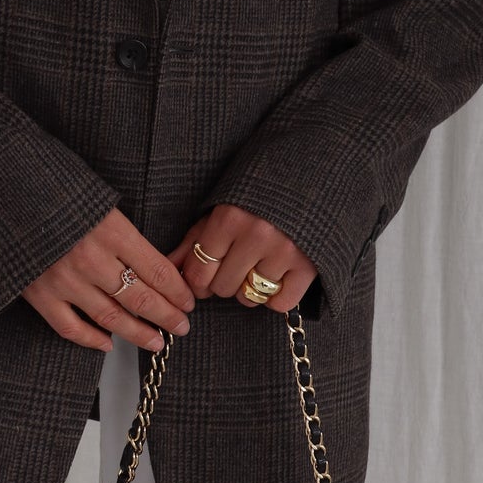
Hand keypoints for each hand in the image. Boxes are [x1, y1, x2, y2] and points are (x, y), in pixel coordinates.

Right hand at [22, 207, 194, 352]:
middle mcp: (92, 258)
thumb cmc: (51, 191)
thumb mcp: (96, 200)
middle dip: (167, 316)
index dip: (177, 290)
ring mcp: (65, 280)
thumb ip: (121, 232)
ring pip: (112, 317)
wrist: (1, 191)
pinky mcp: (40, 295)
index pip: (157, 270)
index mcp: (111, 230)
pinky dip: (91, 339)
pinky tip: (107, 343)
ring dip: (138, 333)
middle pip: (141, 297)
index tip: (188, 301)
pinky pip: (71, 327)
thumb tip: (151, 264)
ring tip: (156, 341)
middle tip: (182, 326)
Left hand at [166, 204, 317, 311]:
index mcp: (230, 218)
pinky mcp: (309, 266)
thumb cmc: (260, 196)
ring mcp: (285, 251)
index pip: (199, 272)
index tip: (205, 276)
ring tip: (257, 267)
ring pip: (249, 297)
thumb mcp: (222, 209)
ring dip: (249, 289)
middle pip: (222, 288)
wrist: (313, 178)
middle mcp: (257, 235)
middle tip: (236, 265)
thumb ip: (194, 239)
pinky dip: (276, 298)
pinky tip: (278, 278)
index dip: (198, 280)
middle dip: (224, 281)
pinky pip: (280, 304)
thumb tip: (170, 267)